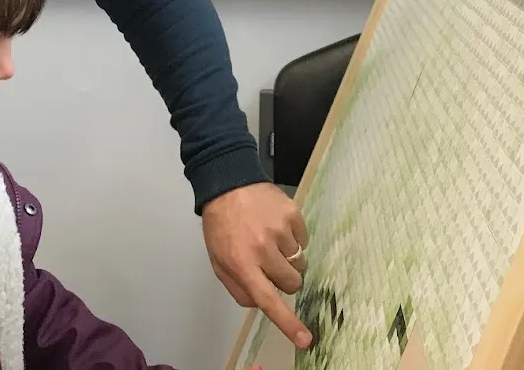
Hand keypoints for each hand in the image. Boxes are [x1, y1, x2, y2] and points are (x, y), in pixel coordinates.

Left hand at [202, 183, 311, 349]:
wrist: (229, 183)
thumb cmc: (221, 226)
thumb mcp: (218, 262)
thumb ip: (239, 288)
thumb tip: (262, 303)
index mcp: (242, 263)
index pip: (268, 300)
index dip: (288, 323)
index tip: (305, 339)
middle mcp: (263, 249)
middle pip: (292, 283)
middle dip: (285, 279)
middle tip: (271, 263)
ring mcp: (280, 230)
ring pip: (300, 262)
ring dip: (288, 256)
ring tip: (269, 237)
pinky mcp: (293, 214)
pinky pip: (303, 240)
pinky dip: (293, 238)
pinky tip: (276, 225)